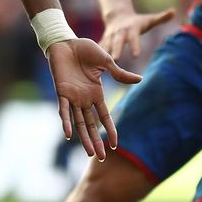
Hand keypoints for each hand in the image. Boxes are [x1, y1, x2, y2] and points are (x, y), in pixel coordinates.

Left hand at [46, 37, 141, 159]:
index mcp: (96, 93)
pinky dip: (66, 122)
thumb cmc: (85, 50)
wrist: (66, 42)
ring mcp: (72, 97)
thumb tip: (140, 79)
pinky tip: (69, 135)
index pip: (105, 116)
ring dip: (84, 138)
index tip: (115, 145)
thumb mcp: (106, 62)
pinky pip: (63, 110)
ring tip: (90, 153)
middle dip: (97, 141)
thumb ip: (119, 74)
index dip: (111, 130)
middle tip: (101, 158)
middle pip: (92, 125)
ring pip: (79, 122)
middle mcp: (84, 99)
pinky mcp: (61, 92)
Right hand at [98, 7, 176, 59]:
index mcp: (131, 29)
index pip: (134, 38)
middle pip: (117, 42)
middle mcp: (119, 33)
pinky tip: (90, 66)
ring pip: (105, 46)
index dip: (135, 46)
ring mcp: (110, 37)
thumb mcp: (148, 19)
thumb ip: (161, 18)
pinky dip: (94, 56)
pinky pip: (98, 49)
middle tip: (114, 60)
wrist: (117, 15)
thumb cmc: (137, 21)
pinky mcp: (103, 41)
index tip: (136, 55)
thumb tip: (174, 11)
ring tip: (101, 65)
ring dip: (102, 55)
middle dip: (115, 50)